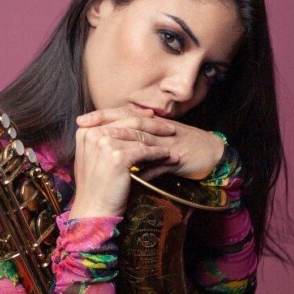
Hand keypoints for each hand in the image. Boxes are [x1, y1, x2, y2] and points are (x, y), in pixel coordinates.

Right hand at [67, 105, 177, 217]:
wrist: (93, 209)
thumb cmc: (97, 186)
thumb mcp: (94, 157)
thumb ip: (103, 139)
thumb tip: (124, 126)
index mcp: (86, 131)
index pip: (115, 116)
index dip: (136, 115)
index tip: (152, 117)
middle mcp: (93, 134)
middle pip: (129, 122)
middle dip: (152, 124)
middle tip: (169, 128)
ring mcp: (104, 144)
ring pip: (139, 137)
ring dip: (159, 140)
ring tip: (173, 143)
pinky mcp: (117, 156)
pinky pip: (145, 151)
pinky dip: (159, 153)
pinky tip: (169, 156)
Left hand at [76, 106, 225, 182]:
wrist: (211, 152)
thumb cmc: (181, 146)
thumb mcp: (156, 141)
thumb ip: (136, 142)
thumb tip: (110, 143)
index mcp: (151, 124)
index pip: (123, 115)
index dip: (102, 116)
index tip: (81, 121)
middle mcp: (158, 130)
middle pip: (130, 124)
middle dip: (107, 126)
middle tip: (85, 129)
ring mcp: (168, 143)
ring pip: (144, 141)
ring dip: (125, 147)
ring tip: (106, 153)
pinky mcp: (180, 157)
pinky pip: (162, 165)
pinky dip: (148, 171)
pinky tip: (133, 177)